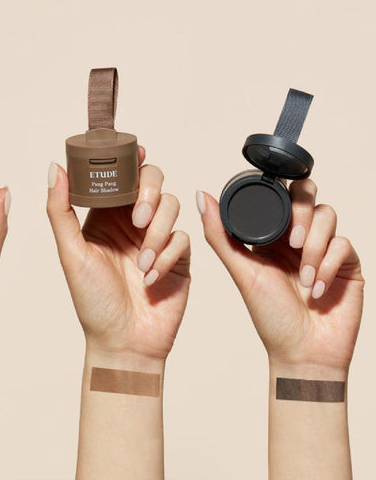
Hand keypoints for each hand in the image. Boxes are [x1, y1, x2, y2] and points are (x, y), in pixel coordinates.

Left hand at [47, 148, 190, 360]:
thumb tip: (55, 167)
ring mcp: (157, 238)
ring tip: (141, 262)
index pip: (120, 176)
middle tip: (139, 217)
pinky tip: (150, 277)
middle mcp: (132, 223)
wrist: (124, 342)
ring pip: (171, 205)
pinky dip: (166, 255)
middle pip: (153, 181)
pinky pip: (182, 237)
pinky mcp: (177, 256)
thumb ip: (60, 209)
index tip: (135, 150)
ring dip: (157, 232)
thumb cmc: (93, 301)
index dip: (129, 159)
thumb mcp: (70, 252)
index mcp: (105, 217)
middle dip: (149, 193)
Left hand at [196, 179, 363, 373]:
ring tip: (304, 277)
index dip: (276, 192)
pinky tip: (317, 289)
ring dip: (314, 244)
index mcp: (270, 234)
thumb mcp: (241, 272)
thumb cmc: (270, 316)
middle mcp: (296, 236)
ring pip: (327, 214)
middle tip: (292, 242)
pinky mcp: (346, 261)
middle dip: (301, 212)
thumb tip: (200, 195)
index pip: (276, 194)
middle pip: (305, 193)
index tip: (271, 219)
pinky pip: (343, 243)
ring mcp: (322, 247)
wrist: (303, 352)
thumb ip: (220, 235)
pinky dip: (328, 264)